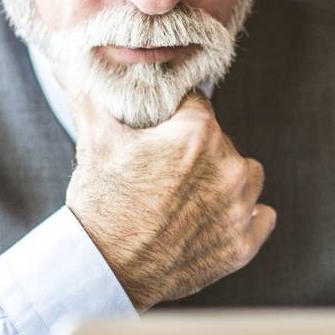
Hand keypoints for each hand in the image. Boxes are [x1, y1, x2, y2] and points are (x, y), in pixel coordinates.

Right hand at [66, 90, 276, 310]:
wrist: (104, 270)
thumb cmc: (100, 205)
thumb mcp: (94, 140)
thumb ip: (93, 95)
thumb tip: (71, 63)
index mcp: (197, 134)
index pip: (196, 105)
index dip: (175, 117)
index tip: (161, 133)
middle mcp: (228, 167)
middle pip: (221, 141)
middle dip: (197, 151)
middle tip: (165, 172)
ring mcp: (239, 209)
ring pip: (248, 176)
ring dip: (227, 181)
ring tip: (192, 196)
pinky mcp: (243, 245)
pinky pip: (262, 217)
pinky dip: (246, 218)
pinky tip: (217, 219)